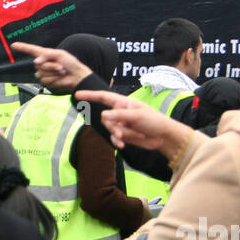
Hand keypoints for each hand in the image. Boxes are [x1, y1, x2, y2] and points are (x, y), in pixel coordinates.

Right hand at [10, 41, 91, 90]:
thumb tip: (36, 62)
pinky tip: (59, 77)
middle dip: (50, 65)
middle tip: (60, 66)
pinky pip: (45, 80)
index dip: (22, 47)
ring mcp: (43, 73)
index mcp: (44, 54)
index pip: (30, 50)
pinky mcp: (46, 81)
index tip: (13, 45)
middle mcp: (42, 63)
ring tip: (61, 71)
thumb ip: (46, 56)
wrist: (76, 76)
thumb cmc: (70, 63)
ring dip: (53, 73)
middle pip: (38, 64)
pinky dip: (54, 79)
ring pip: (41, 73)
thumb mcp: (59, 54)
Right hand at [74, 89, 192, 153]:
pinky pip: (114, 138)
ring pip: (110, 129)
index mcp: (123, 103)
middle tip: (122, 133)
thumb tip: (102, 115)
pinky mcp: (123, 135)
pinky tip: (123, 145)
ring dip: (117, 135)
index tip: (77, 94)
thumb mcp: (137, 116)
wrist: (163, 137)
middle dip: (112, 126)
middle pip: (106, 119)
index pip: (103, 97)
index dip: (90, 95)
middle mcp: (120, 112)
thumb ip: (119, 116)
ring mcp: (121, 124)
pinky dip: (117, 141)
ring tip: (125, 139)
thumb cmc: (153, 121)